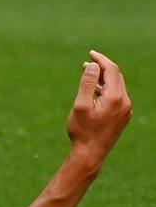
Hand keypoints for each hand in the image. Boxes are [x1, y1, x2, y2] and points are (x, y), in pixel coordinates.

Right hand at [66, 51, 132, 165]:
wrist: (91, 153)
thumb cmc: (82, 130)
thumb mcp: (80, 105)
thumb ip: (86, 83)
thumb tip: (92, 65)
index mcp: (115, 98)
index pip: (111, 70)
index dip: (101, 59)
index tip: (90, 53)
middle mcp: (125, 102)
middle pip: (116, 76)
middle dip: (102, 67)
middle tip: (86, 63)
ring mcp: (126, 110)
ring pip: (117, 86)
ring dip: (104, 78)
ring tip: (88, 75)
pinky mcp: (123, 116)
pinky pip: (118, 96)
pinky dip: (107, 89)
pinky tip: (94, 91)